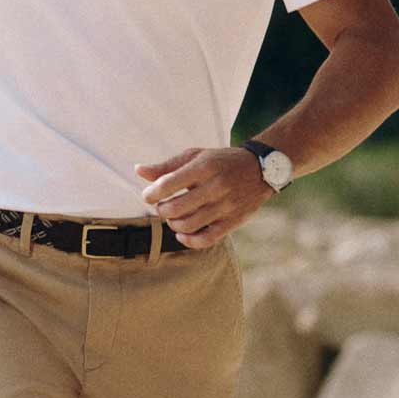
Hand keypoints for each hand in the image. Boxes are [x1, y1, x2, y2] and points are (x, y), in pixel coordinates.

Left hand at [134, 145, 269, 246]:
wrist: (260, 169)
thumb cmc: (221, 162)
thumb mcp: (195, 156)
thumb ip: (167, 166)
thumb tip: (138, 171)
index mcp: (204, 166)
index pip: (167, 184)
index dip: (151, 193)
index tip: (148, 195)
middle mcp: (215, 187)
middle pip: (175, 208)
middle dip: (161, 210)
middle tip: (162, 206)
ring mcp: (225, 206)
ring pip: (188, 226)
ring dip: (173, 224)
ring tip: (173, 217)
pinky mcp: (232, 222)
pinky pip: (205, 240)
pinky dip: (188, 241)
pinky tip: (182, 234)